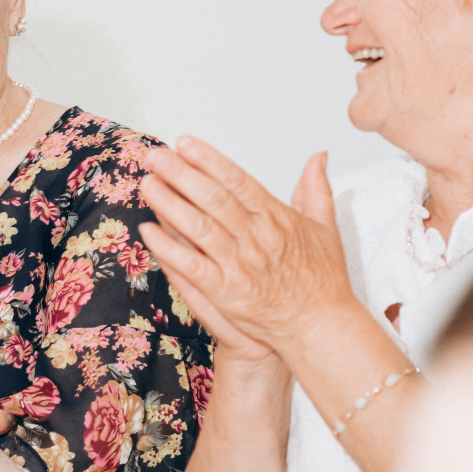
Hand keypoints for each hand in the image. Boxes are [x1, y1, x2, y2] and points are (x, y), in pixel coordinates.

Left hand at [139, 141, 356, 350]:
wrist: (321, 327)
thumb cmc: (323, 281)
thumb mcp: (325, 228)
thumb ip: (316, 189)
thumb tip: (319, 157)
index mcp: (276, 218)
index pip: (237, 181)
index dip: (208, 160)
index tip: (184, 144)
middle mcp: (256, 237)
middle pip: (212, 198)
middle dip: (180, 174)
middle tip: (155, 157)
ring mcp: (239, 265)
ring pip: (198, 227)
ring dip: (169, 204)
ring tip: (147, 184)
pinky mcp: (226, 292)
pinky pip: (191, 265)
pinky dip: (168, 248)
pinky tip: (148, 231)